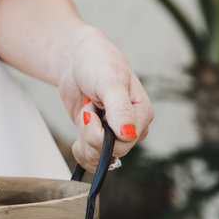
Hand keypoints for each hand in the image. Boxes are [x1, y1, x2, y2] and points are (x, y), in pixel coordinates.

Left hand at [58, 28, 153, 172]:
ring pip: (100, 158)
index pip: (126, 142)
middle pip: (112, 153)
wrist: (77, 60)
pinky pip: (91, 158)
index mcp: (141, 113)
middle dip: (91, 135)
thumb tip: (129, 134)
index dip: (103, 134)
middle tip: (87, 110)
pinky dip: (81, 151)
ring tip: (85, 115)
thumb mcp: (110, 83)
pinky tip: (79, 134)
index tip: (92, 111)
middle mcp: (130, 126)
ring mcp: (113, 133)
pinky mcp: (97, 136)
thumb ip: (120, 109)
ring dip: (84, 142)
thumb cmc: (98, 63)